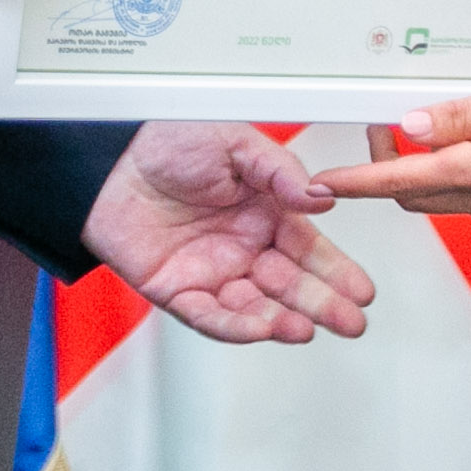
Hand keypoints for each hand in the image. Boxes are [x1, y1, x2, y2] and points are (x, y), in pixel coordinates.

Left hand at [81, 125, 374, 344]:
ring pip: (255, 306)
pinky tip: (261, 328)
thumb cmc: (168, 142)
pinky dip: (235, 325)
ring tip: (306, 328)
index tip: (362, 290)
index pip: (308, 249)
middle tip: (351, 321)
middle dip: (322, 304)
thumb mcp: (235, 143)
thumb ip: (280, 171)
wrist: (108, 157)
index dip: (335, 271)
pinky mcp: (177, 290)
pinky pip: (210, 315)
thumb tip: (320, 198)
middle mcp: (242, 247)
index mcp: (264, 212)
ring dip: (282, 321)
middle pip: (290, 283)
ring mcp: (211, 271)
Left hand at [313, 76, 470, 231]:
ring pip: (442, 200)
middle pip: (412, 196)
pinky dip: (460, 179)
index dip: (355, 181)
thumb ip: (458, 115)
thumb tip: (410, 125)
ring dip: (425, 173)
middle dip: (386, 170)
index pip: (398, 181)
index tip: (322, 182)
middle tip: (388, 128)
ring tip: (436, 131)